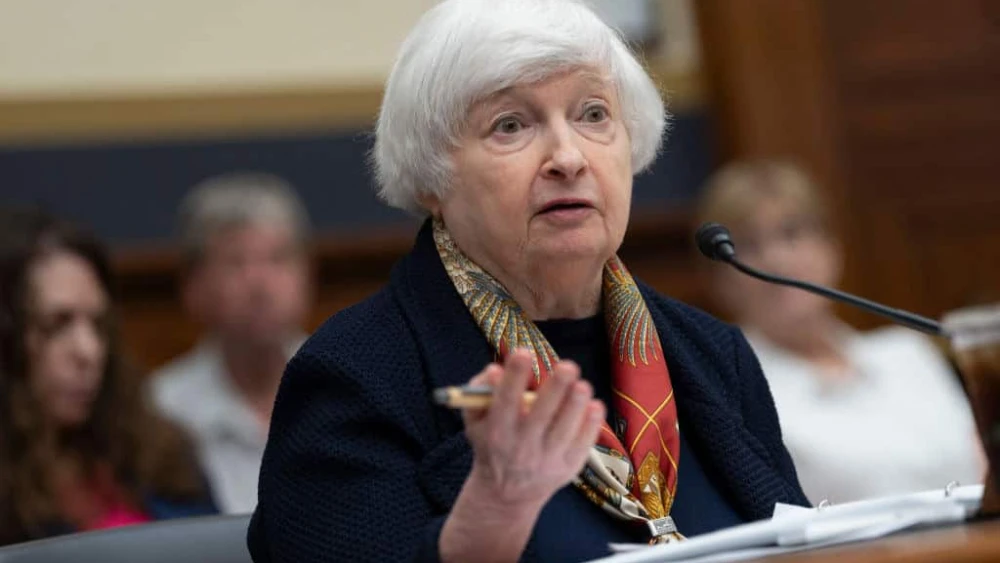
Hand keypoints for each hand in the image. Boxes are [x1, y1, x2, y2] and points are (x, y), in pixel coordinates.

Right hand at [439, 349, 604, 562]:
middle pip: (541, 414)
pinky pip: (583, 443)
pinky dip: (591, 424)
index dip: (514, 377)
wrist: (506, 494)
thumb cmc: (491, 443)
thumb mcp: (475, 421)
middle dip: (555, 388)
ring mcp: (547, 459)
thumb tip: (494, 370)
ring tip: (582, 386)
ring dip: (576, 404)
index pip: (505, 401)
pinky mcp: (569, 468)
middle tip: (567, 366)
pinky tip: (594, 405)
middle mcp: (521, 447)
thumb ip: (480, 392)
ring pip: (566, 428)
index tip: (523, 352)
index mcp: (497, 431)